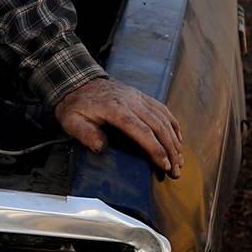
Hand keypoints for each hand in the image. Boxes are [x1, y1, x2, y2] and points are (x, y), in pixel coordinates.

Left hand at [55, 78, 184, 178]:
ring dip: (175, 140)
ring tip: (179, 160)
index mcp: (115, 109)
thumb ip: (85, 134)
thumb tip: (100, 147)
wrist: (78, 81)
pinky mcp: (141, 97)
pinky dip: (173, 125)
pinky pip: (163, 110)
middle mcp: (131, 101)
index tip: (164, 165)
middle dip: (170, 150)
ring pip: (164, 118)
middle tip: (176, 170)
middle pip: (159, 126)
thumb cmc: (76, 105)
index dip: (156, 149)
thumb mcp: (71, 120)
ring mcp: (138, 97)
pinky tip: (178, 139)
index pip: (142, 130)